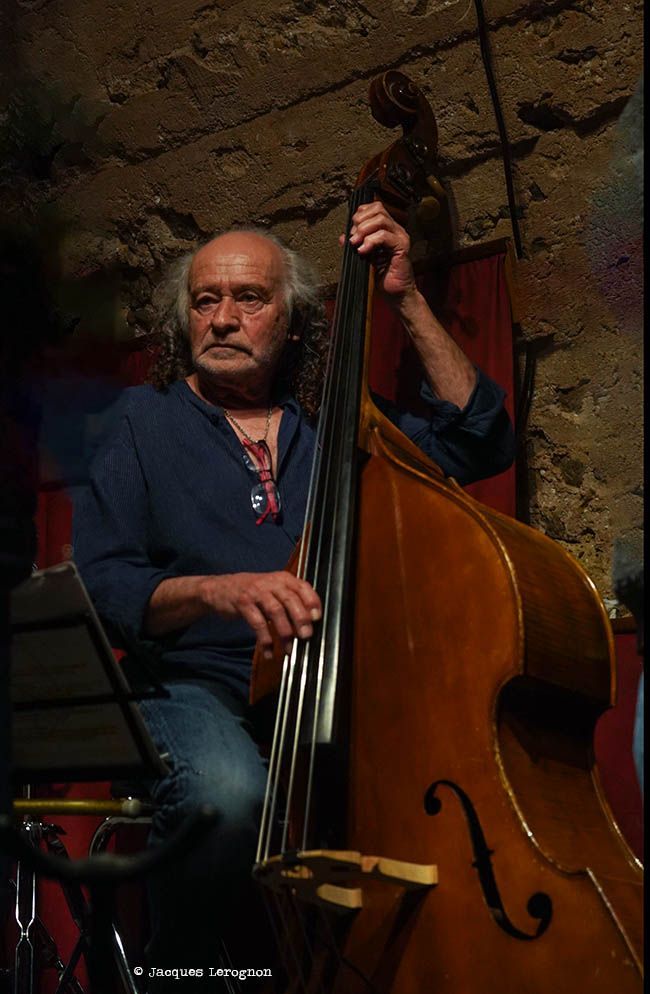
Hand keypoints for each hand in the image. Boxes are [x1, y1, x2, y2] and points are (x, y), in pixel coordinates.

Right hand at [204, 571, 321, 658]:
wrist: (220, 588)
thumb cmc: (252, 592)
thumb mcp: (273, 589)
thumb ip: (290, 601)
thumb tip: (310, 623)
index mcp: (282, 578)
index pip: (302, 587)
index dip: (312, 602)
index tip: (317, 618)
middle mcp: (271, 582)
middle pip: (290, 599)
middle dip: (300, 619)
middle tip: (306, 636)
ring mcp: (256, 592)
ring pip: (275, 611)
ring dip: (284, 631)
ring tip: (289, 648)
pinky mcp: (243, 603)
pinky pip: (257, 623)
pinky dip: (265, 639)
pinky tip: (269, 651)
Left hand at [340, 202, 417, 303]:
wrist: (396, 295)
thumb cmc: (383, 278)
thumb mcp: (364, 257)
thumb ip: (356, 245)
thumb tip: (343, 236)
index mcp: (388, 229)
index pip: (374, 208)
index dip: (360, 215)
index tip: (351, 232)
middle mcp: (396, 230)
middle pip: (377, 210)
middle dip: (360, 222)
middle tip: (353, 239)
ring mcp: (400, 237)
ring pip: (380, 220)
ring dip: (363, 230)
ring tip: (356, 244)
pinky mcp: (402, 247)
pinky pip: (385, 236)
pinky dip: (370, 242)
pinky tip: (363, 251)